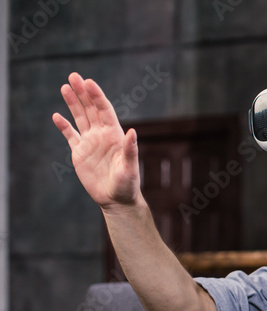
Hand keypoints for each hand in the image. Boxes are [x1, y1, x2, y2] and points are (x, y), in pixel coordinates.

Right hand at [52, 73, 139, 208]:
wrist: (116, 200)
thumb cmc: (127, 185)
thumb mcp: (130, 168)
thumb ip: (130, 150)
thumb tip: (132, 132)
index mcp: (114, 135)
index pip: (104, 110)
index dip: (97, 96)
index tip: (89, 82)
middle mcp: (101, 135)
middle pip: (90, 109)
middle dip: (82, 93)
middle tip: (73, 76)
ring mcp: (90, 143)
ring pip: (80, 118)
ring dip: (73, 103)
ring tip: (65, 87)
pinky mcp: (79, 152)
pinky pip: (70, 135)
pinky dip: (64, 126)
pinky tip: (56, 116)